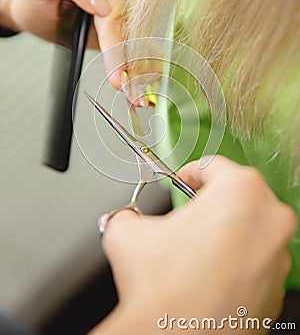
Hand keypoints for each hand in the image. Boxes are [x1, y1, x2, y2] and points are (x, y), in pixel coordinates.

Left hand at [0, 0, 160, 97]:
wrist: (39, 9)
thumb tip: (99, 3)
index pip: (117, 14)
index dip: (117, 45)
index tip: (117, 73)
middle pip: (135, 33)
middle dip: (134, 65)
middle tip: (129, 91)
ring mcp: (127, 17)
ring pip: (143, 45)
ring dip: (143, 72)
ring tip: (137, 96)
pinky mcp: (126, 34)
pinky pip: (142, 51)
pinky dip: (146, 71)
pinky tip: (144, 87)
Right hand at [91, 156, 295, 333]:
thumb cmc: (164, 289)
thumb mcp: (128, 233)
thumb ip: (128, 214)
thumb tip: (125, 220)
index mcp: (240, 192)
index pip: (213, 165)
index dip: (190, 172)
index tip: (182, 182)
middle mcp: (269, 221)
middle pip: (237, 196)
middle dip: (209, 203)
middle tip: (186, 217)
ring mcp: (278, 257)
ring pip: (249, 229)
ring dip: (224, 233)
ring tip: (194, 251)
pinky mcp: (277, 289)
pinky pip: (255, 262)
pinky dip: (235, 262)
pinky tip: (208, 275)